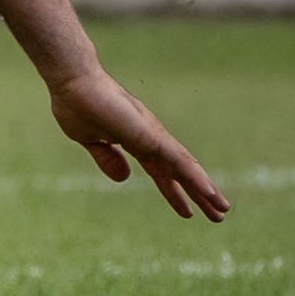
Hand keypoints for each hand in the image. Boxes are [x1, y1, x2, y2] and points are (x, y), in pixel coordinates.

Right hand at [47, 65, 229, 219]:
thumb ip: (106, 158)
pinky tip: (209, 191)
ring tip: (223, 210)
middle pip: (179, 172)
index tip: (188, 211)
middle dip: (198, 194)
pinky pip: (177, 159)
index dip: (173, 191)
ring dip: (205, 189)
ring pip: (184, 167)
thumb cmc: (76, 103)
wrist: (72, 81)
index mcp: (134, 140)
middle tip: (220, 214)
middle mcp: (149, 137)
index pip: (160, 171)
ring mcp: (151, 135)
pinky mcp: (150, 135)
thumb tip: (124, 178)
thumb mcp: (89, 140)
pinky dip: (194, 176)